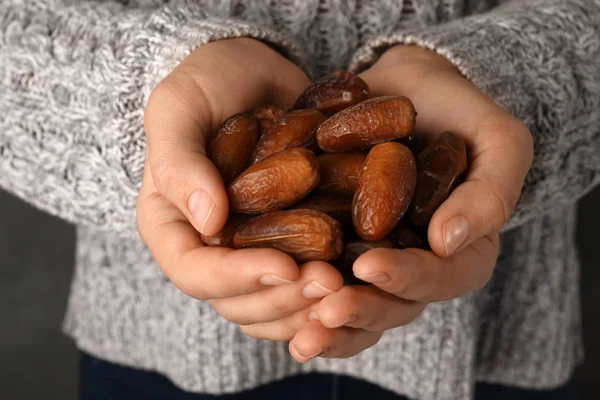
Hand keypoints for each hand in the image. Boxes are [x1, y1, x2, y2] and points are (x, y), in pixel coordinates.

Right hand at [136, 38, 342, 330]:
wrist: (253, 70)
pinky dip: (326, 293)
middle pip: (237, 302)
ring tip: (346, 287)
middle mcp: (210, 249)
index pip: (195, 272)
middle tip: (329, 283)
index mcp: (172, 226)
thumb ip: (180, 163)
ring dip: (308, 306)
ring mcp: (251, 249)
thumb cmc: (207, 82)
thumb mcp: (179, 109)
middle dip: (283, 299)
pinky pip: (301, 283)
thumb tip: (208, 222)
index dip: (237, 278)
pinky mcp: (288, 241)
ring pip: (272, 305)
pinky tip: (356, 285)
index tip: (284, 266)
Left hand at [242, 45, 533, 361]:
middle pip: (391, 306)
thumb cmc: (459, 110)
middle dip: (359, 311)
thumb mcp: (498, 142)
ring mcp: (371, 258)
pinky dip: (293, 296)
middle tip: (325, 311)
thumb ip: (490, 192)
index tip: (370, 265)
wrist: (406, 87)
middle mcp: (413, 265)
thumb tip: (445, 242)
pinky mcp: (334, 244)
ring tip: (295, 336)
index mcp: (459, 253)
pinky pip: (316, 278)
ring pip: (352, 305)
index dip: (407, 278)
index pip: (439, 278)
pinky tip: (265, 297)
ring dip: (323, 324)